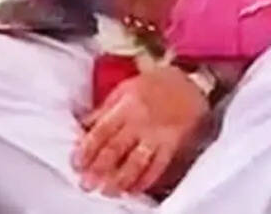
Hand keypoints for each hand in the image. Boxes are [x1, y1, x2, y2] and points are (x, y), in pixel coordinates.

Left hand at [73, 63, 208, 197]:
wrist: (194, 80)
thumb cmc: (158, 82)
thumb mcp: (127, 87)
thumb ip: (105, 108)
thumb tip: (83, 126)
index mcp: (127, 105)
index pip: (101, 131)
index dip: (86, 150)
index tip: (77, 164)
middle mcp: (141, 121)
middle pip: (115, 149)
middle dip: (99, 169)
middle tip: (87, 184)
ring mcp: (158, 134)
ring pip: (136, 161)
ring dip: (120, 179)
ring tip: (108, 191)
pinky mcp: (173, 143)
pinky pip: (158, 165)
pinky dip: (146, 180)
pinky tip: (135, 189)